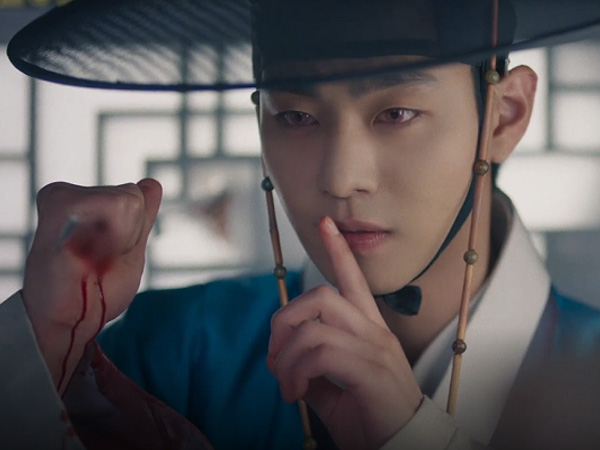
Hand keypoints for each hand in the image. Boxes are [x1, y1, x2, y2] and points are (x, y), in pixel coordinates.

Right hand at [21, 179, 161, 392]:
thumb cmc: (96, 291)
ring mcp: (62, 198)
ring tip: (92, 259)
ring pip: (128, 200)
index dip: (134, 231)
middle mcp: (68, 193)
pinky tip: (86, 256)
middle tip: (100, 260)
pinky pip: (115, 205)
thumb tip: (152, 183)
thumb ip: (141, 216)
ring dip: (121, 240)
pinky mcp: (59, 206)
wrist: (70, 321)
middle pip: (133, 196)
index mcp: (83, 201)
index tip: (108, 254)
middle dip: (130, 233)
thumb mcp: (128, 250)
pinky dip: (113, 239)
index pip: (137, 195)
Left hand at [267, 216, 422, 449]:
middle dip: (285, 319)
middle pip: (321, 296)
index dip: (339, 250)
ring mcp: (374, 349)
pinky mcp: (369, 370)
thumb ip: (312, 369)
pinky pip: (319, 353)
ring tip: (284, 383)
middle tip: (275, 355)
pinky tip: (294, 393)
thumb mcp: (333, 390)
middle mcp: (374, 333)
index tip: (326, 223)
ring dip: (286, 355)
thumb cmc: (371, 419)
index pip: (354, 280)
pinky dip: (295, 372)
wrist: (402, 449)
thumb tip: (284, 361)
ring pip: (314, 326)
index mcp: (370, 331)